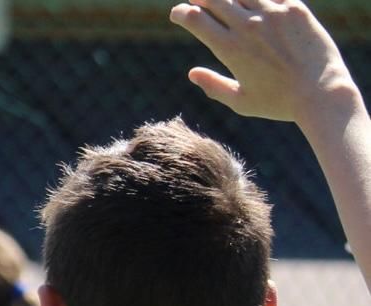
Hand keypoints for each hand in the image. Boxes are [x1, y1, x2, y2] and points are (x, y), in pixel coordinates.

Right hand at [171, 0, 353, 122]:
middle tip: (196, 0)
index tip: (177, 13)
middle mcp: (248, 27)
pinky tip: (252, 2)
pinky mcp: (295, 8)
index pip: (195, 19)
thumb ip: (213, 86)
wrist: (321, 92)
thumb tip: (192, 73)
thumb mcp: (240, 101)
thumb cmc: (279, 102)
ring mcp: (273, 14)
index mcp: (229, 49)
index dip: (181, 12)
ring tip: (222, 1)